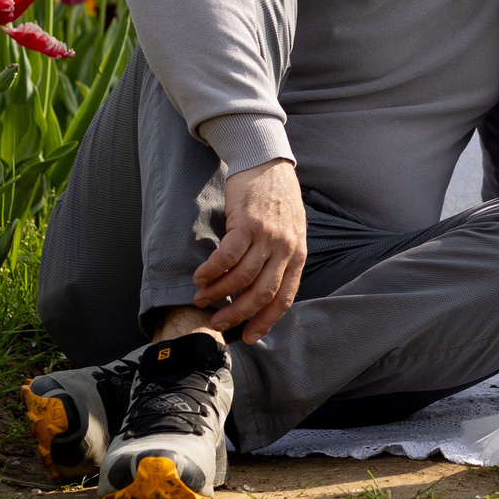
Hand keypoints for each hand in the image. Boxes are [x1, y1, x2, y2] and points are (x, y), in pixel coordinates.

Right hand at [191, 159, 307, 344]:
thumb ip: (281, 257)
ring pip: (241, 277)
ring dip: (218, 293)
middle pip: (261, 293)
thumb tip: (260, 289)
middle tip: (218, 323)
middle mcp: (286, 248)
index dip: (266, 321)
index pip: (284, 297)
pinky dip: (212, 271)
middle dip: (237, 313)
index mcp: (298, 254)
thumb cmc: (276, 198)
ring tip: (202, 298)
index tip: (249, 337)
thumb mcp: (290, 230)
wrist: (267, 161)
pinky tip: (201, 276)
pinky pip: (227, 256)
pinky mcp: (246, 223)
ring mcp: (267, 236)